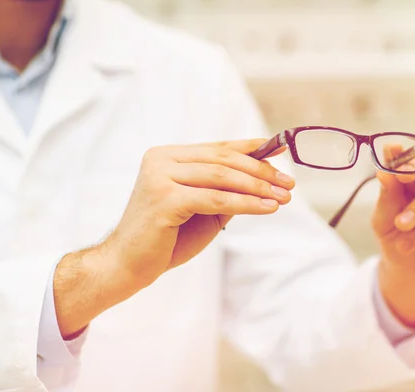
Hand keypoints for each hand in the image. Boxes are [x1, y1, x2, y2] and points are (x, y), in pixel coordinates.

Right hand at [54, 139, 294, 336]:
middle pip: (223, 159)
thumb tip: (264, 178)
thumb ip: (225, 191)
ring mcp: (160, 177)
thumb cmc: (165, 239)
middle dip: (261, 171)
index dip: (252, 148)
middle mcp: (161, 160)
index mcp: (168, 156)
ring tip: (283, 197)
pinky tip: (266, 208)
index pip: (218, 148)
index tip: (281, 150)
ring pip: (221, 176)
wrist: (126, 266)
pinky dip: (245, 203)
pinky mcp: (164, 199)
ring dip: (258, 186)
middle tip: (288, 184)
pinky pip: (215, 198)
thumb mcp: (202, 209)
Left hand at [371, 155, 414, 328]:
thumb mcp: (384, 220)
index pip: (408, 157)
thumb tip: (383, 172)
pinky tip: (411, 242)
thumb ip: (387, 196)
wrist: (410, 272)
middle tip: (401, 176)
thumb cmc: (396, 239)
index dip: (401, 152)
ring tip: (401, 226)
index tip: (390, 151)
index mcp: (411, 176)